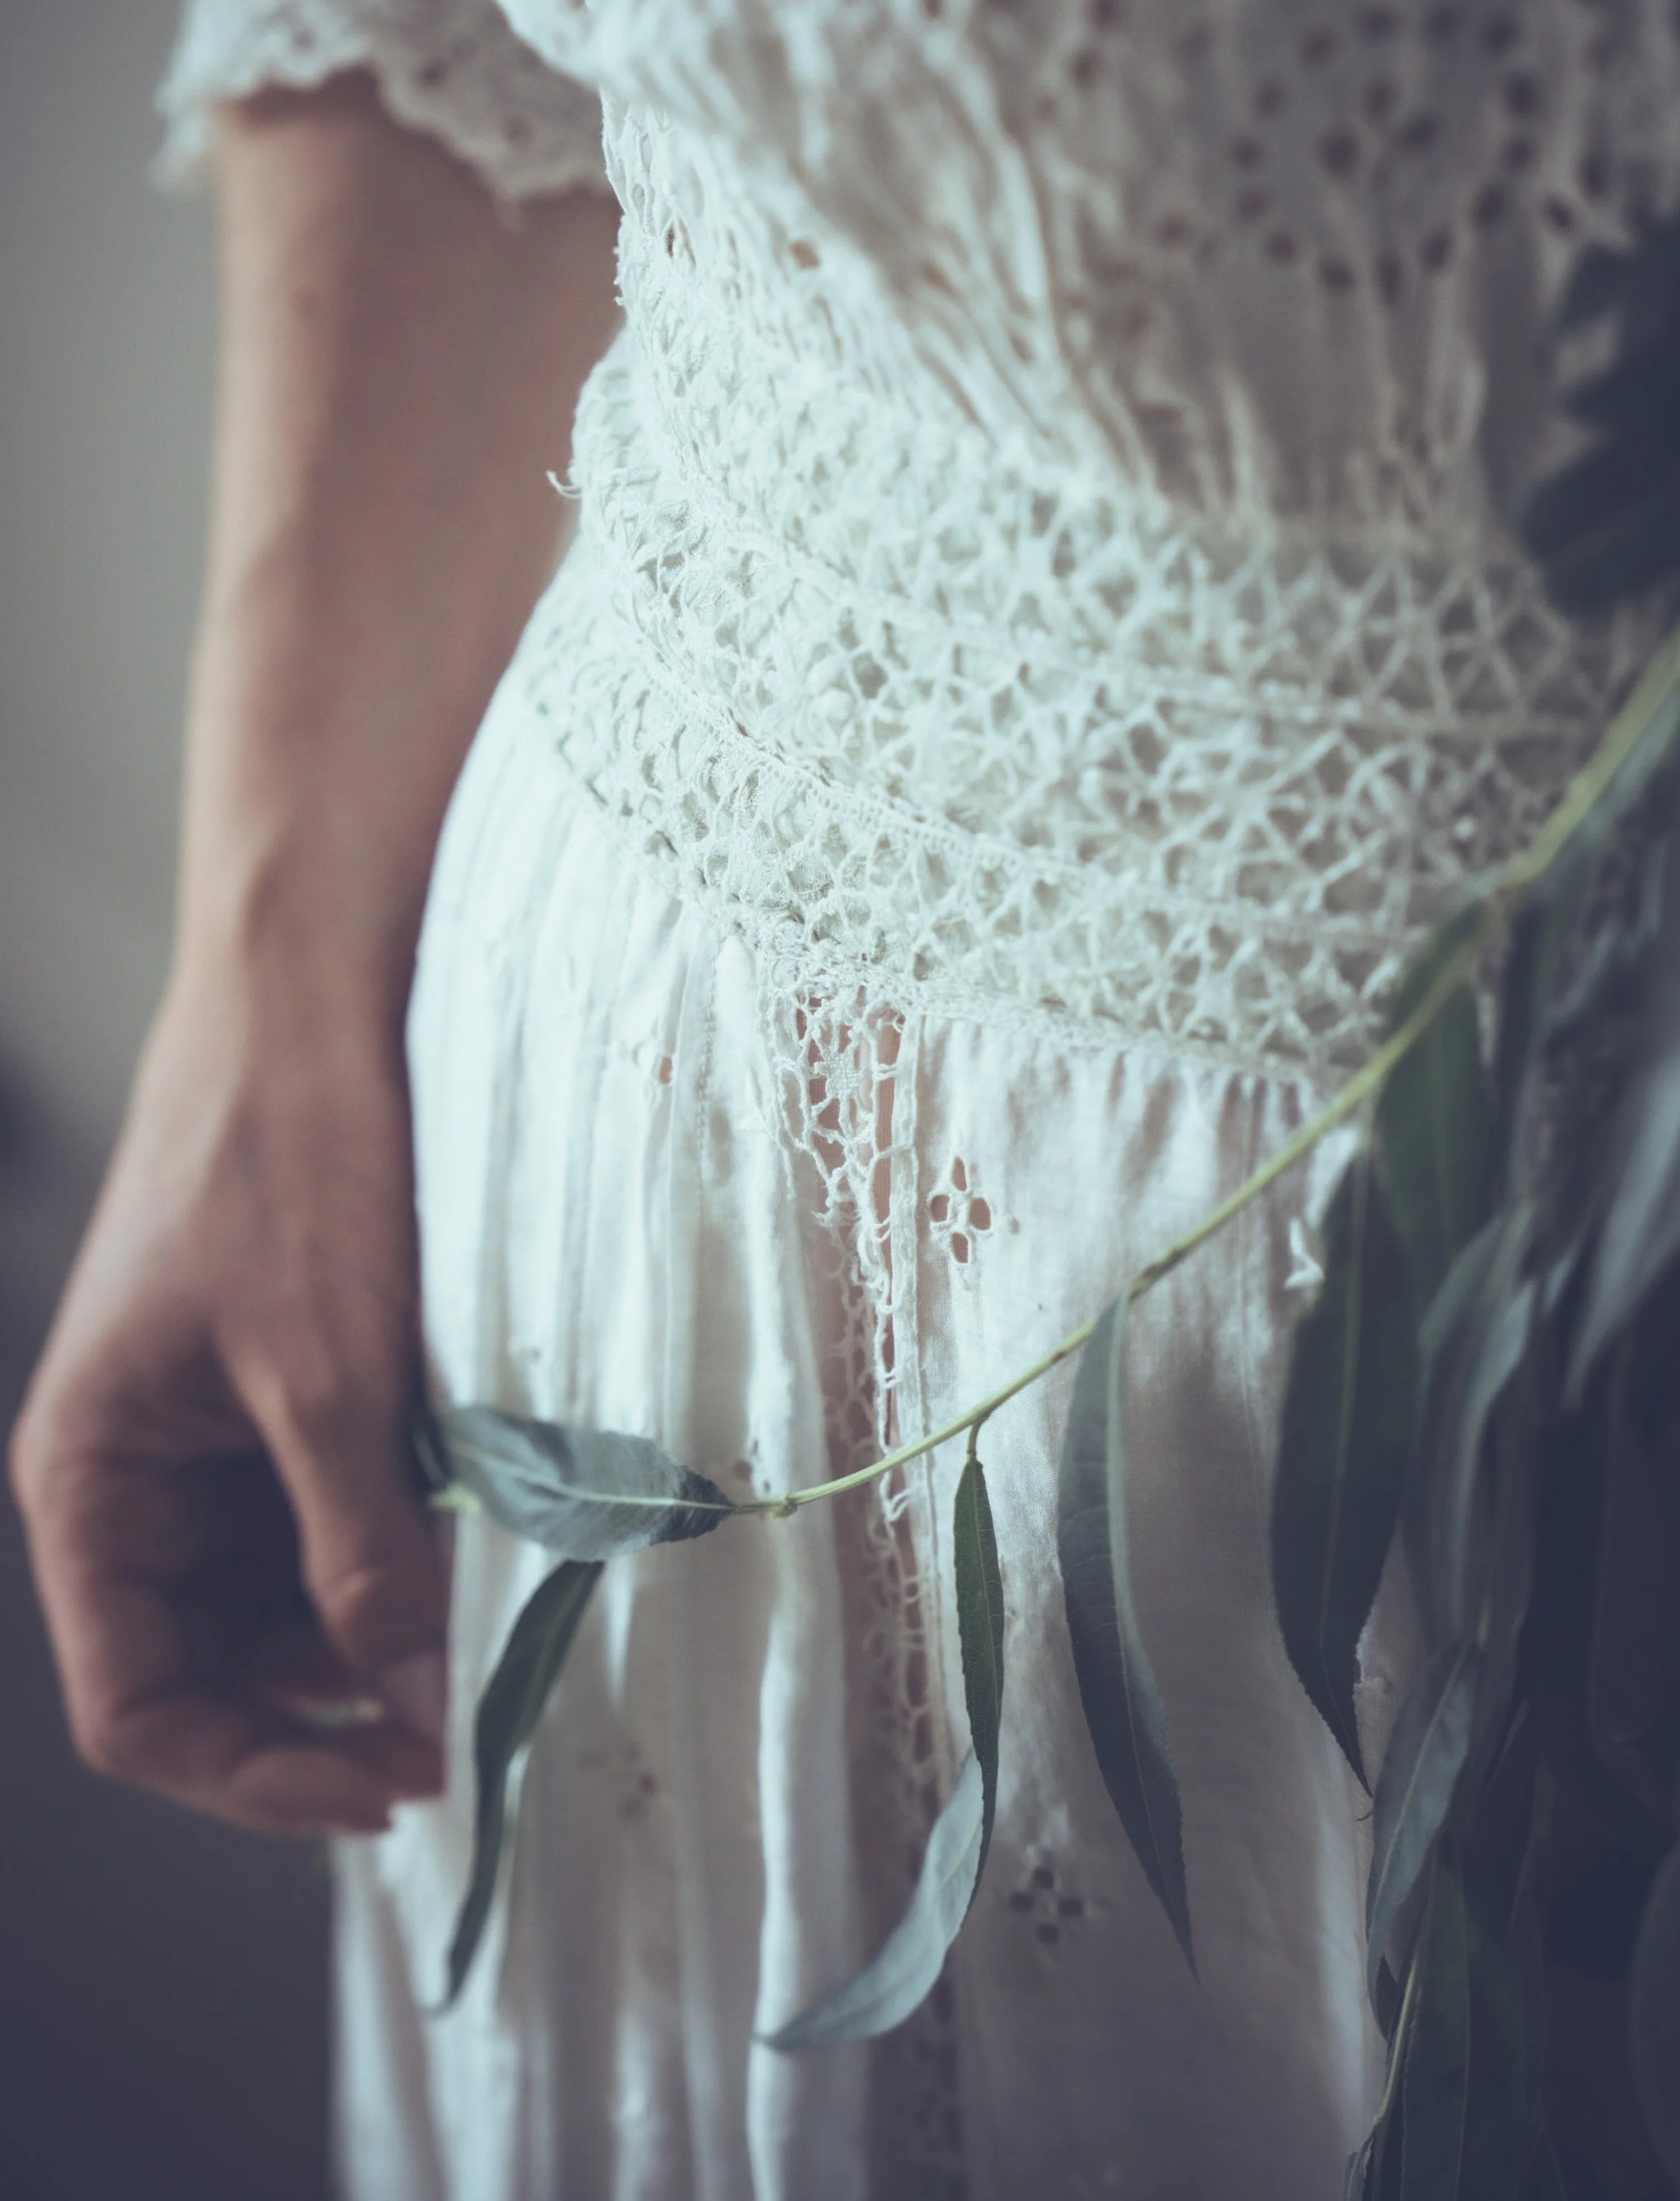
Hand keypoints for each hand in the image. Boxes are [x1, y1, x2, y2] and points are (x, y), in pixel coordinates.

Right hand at [9, 969, 447, 1835]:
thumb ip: (367, 1554)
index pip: (140, 1709)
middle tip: (469, 1718)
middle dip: (337, 1703)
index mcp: (92, 1485)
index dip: (258, 1776)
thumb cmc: (287, 1163)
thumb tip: (421, 1708)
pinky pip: (334, 1510)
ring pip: (289, 1596)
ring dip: (383, 1620)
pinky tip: (481, 1529)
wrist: (312, 989)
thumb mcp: (330, 1377)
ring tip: (488, 1607)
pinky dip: (405, 1538)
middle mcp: (140, 1480)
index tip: (394, 1789)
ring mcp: (214, 1436)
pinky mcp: (286, 1388)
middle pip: (220, 1667)